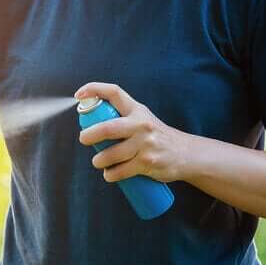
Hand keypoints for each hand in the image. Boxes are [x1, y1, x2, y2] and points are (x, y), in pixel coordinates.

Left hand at [75, 82, 190, 183]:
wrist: (186, 153)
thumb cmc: (157, 137)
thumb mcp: (143, 119)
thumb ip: (122, 118)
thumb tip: (91, 123)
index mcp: (137, 110)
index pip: (114, 92)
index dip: (94, 89)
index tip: (79, 94)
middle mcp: (141, 124)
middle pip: (107, 128)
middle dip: (89, 135)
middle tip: (84, 139)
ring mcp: (145, 144)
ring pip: (110, 154)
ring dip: (99, 161)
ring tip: (99, 162)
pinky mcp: (146, 162)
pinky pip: (119, 171)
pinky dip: (110, 175)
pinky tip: (109, 174)